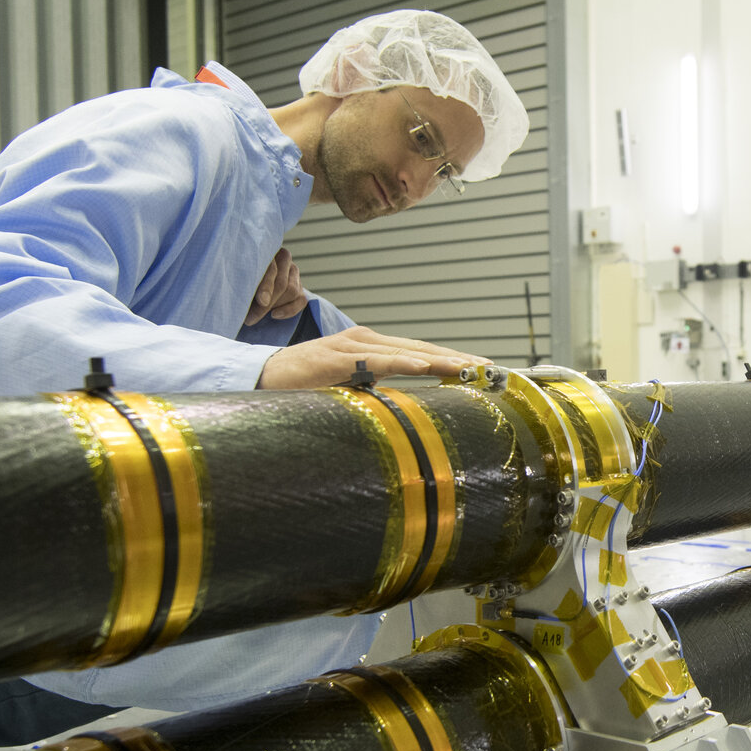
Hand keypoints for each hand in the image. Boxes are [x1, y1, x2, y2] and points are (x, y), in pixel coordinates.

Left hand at [245, 248, 307, 325]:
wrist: (245, 288)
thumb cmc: (240, 282)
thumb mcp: (240, 280)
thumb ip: (244, 285)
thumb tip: (253, 299)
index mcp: (265, 251)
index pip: (271, 268)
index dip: (266, 286)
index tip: (261, 301)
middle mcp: (282, 258)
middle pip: (282, 282)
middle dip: (267, 303)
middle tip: (250, 317)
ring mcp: (293, 272)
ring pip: (292, 291)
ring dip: (274, 306)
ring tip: (255, 316)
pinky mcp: (300, 287)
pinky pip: (301, 301)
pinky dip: (288, 310)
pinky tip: (274, 315)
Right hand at [257, 327, 491, 389]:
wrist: (260, 377)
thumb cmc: (302, 386)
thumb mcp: (347, 390)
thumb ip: (373, 393)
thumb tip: (402, 410)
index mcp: (371, 349)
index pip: (420, 353)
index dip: (451, 360)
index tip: (481, 370)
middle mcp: (366, 341)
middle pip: (421, 348)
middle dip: (456, 357)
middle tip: (490, 368)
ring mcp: (351, 345)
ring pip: (404, 351)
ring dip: (438, 358)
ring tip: (467, 366)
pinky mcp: (335, 357)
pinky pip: (374, 360)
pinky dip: (400, 361)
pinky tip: (422, 366)